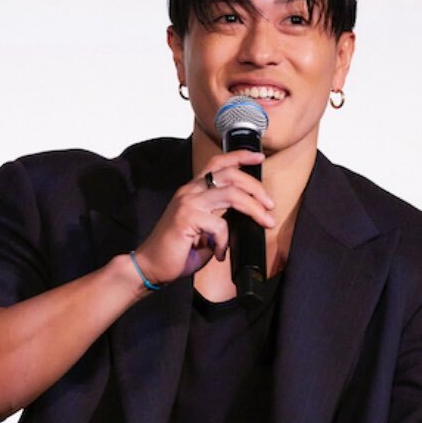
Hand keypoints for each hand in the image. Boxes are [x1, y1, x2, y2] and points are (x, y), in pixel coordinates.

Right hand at [132, 150, 275, 284]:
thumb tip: (246, 218)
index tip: (259, 156)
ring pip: (231, 193)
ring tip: (265, 221)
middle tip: (270, 205)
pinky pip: (219, 224)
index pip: (218, 163)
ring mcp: (187, 203)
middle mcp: (190, 191)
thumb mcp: (205, 229)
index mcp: (194, 190)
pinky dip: (225, 241)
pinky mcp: (187, 218)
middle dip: (256, 187)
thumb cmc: (178, 250)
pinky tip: (219, 253)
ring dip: (254, 207)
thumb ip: (221, 218)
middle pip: (230, 174)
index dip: (240, 156)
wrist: (151, 266)